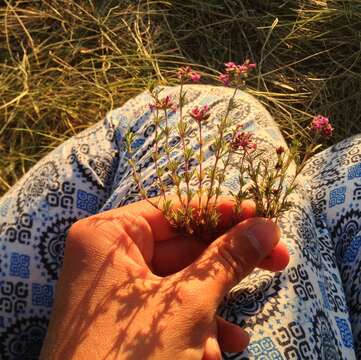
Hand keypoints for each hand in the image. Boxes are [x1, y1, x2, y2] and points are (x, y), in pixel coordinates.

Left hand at [40, 197, 288, 359]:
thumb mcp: (187, 304)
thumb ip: (227, 259)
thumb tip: (266, 226)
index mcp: (109, 235)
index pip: (175, 210)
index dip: (221, 212)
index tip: (262, 215)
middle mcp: (110, 255)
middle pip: (182, 246)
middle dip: (227, 264)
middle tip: (277, 259)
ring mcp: (118, 289)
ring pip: (180, 282)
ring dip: (213, 308)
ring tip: (237, 338)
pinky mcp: (126, 320)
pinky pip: (169, 308)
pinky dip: (196, 327)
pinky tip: (218, 352)